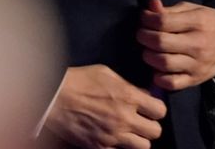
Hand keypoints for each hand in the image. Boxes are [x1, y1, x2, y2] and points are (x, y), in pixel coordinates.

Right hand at [43, 65, 165, 148]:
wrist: (54, 97)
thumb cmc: (78, 81)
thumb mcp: (106, 73)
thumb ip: (129, 85)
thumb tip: (144, 94)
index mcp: (128, 97)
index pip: (160, 110)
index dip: (156, 109)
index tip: (151, 108)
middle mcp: (124, 119)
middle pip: (155, 132)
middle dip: (150, 125)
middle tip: (141, 121)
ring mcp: (112, 136)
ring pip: (143, 147)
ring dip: (139, 139)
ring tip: (130, 132)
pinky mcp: (99, 147)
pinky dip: (121, 147)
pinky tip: (114, 138)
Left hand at [137, 0, 214, 90]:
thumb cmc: (210, 23)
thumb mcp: (193, 10)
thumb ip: (170, 10)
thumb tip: (150, 6)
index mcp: (197, 22)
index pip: (163, 21)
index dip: (147, 19)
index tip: (144, 18)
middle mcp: (198, 44)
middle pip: (160, 42)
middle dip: (143, 37)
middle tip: (141, 35)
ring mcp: (197, 64)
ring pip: (164, 63)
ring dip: (148, 56)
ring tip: (148, 50)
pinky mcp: (196, 79)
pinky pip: (172, 83)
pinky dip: (159, 78)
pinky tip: (157, 68)